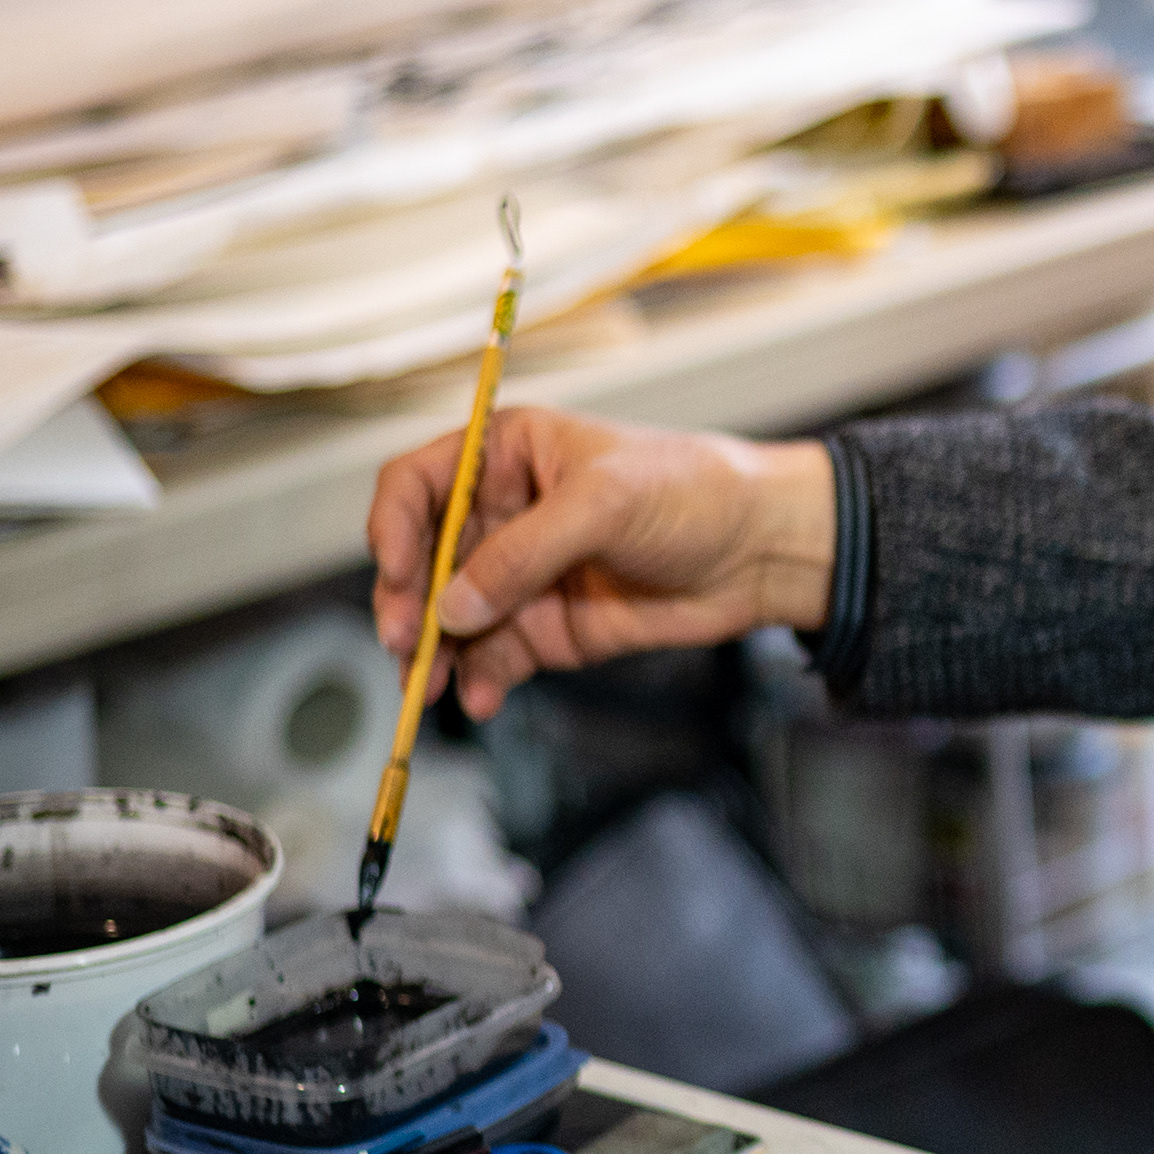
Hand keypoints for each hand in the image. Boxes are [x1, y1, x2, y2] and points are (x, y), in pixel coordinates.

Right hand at [367, 406, 835, 716]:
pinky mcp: (547, 627)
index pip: (417, 484)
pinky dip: (479, 679)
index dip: (393, 526)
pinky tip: (480, 698)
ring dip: (433, 655)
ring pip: (450, 618)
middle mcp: (502, 515)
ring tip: (429, 688)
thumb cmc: (691, 493)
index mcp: (506, 456)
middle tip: (406, 645)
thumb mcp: (604, 503)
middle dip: (408, 604)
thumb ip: (524, 553)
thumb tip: (453, 607)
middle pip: (422, 562)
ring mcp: (521, 576)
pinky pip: (493, 658)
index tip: (393, 570)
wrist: (761, 549)